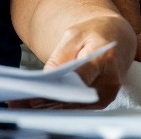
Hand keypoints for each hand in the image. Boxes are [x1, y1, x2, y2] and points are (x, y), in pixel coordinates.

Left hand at [10, 15, 134, 109]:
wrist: (116, 37)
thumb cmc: (93, 33)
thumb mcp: (73, 35)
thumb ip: (60, 58)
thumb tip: (46, 81)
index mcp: (104, 57)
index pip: (81, 77)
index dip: (59, 87)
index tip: (38, 93)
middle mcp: (110, 79)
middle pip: (76, 96)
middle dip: (49, 100)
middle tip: (24, 101)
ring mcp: (108, 93)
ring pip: (76, 105)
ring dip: (51, 106)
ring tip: (25, 103)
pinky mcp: (104, 101)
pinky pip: (79, 106)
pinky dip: (60, 105)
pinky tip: (40, 104)